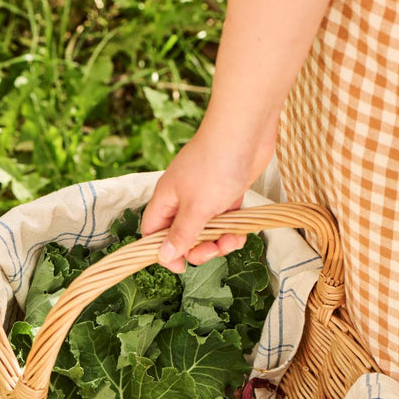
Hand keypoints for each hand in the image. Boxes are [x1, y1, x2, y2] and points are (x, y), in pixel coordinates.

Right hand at [141, 123, 276, 272]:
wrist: (245, 131)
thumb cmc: (215, 166)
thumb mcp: (196, 208)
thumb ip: (181, 234)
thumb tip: (162, 256)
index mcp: (166, 199)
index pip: (153, 233)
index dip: (164, 252)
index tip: (182, 267)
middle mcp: (182, 199)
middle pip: (182, 236)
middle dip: (198, 249)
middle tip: (214, 251)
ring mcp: (205, 196)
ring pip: (206, 231)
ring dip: (219, 242)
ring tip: (233, 240)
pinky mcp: (226, 193)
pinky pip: (225, 221)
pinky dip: (232, 229)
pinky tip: (242, 232)